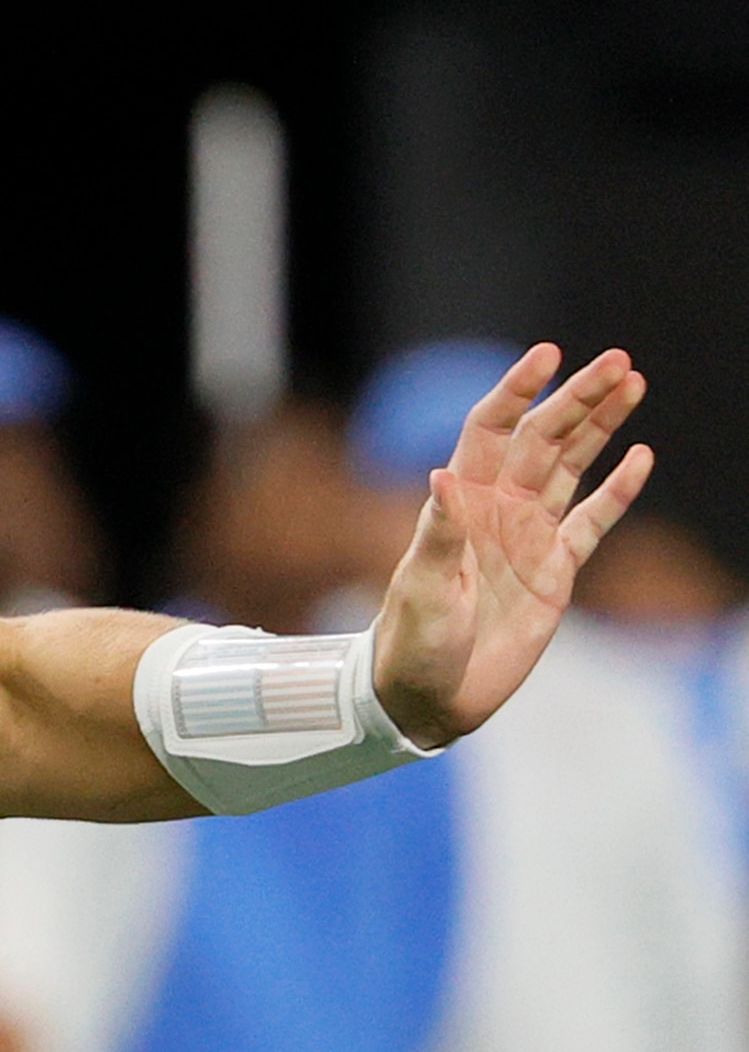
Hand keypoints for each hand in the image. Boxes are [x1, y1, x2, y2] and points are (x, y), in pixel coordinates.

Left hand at [372, 344, 654, 744]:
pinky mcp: (555, 571)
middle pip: (543, 438)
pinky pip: (592, 522)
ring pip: (572, 467)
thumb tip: (443, 475)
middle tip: (618, 359)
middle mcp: (496, 510)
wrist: (427, 696)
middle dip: (578, 397)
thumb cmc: (411, 642)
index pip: (491, 431)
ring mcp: (528, 537)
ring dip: (600, 426)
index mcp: (460, 504)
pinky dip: (617, 492)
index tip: (547, 354)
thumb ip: (439, 533)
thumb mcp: (424, 588)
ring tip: (632, 382)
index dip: (517, 391)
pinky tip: (641, 457)